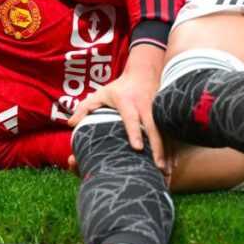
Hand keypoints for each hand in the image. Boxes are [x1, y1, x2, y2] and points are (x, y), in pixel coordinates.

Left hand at [67, 43, 168, 175]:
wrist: (144, 72)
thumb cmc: (119, 88)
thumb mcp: (100, 94)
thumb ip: (85, 108)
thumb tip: (71, 124)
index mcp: (127, 101)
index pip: (131, 118)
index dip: (135, 132)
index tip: (137, 148)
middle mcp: (145, 105)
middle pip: (153, 128)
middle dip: (156, 147)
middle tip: (158, 166)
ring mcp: (158, 110)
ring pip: (165, 132)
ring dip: (167, 152)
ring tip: (166, 171)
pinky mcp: (166, 115)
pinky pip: (171, 134)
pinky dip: (173, 149)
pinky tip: (172, 165)